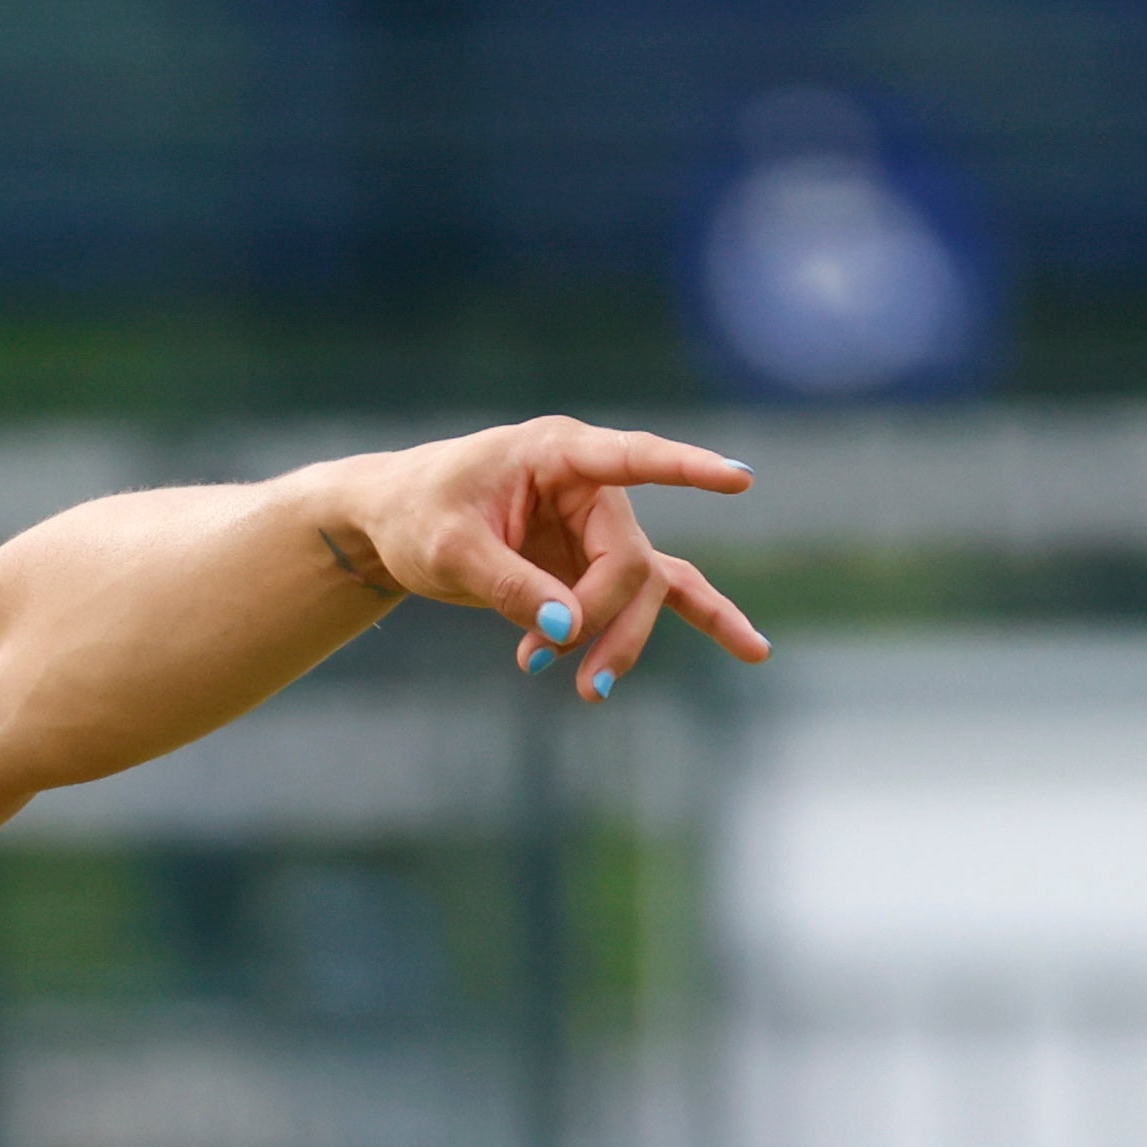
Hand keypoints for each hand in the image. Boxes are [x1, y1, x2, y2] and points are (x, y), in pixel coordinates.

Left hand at [320, 419, 770, 701]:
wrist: (395, 522)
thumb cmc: (416, 515)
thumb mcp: (447, 550)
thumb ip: (507, 585)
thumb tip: (568, 628)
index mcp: (557, 454)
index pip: (633, 457)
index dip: (685, 468)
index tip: (739, 477)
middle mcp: (590, 485)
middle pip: (626, 560)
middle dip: (595, 618)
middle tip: (538, 661)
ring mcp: (598, 527)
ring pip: (644, 587)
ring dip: (620, 640)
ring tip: (587, 693)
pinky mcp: (594, 564)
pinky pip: (659, 591)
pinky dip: (700, 619)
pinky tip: (751, 649)